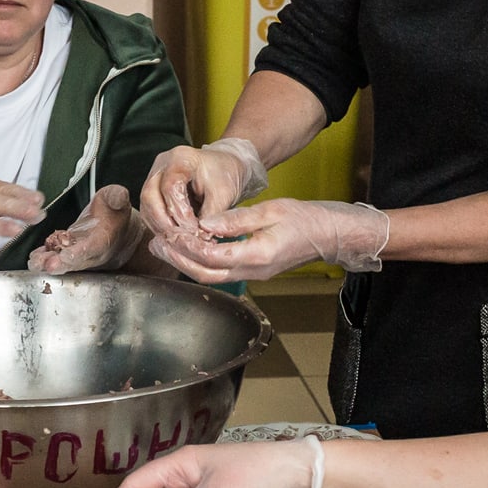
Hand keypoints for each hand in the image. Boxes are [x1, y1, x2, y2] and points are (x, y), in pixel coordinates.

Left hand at [30, 184, 147, 274]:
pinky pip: (56, 257)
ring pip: (65, 263)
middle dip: (61, 264)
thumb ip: (117, 197)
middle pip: (76, 262)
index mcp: (105, 240)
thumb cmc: (116, 214)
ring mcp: (80, 255)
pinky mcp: (69, 253)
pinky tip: (34, 258)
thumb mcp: (117, 200)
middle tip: (47, 265)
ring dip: (49, 264)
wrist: (120, 230)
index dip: (80, 252)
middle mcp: (92, 253)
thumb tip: (119, 196)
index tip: (67, 255)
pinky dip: (45, 258)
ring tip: (36, 263)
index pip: (92, 248)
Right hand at [138, 137, 267, 242]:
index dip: (180, 213)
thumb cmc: (226, 176)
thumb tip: (199, 239)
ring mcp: (154, 178)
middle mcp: (161, 166)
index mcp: (180, 158)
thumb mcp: (224, 194)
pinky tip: (176, 239)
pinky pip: (149, 214)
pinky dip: (161, 229)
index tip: (195, 231)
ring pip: (146, 208)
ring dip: (161, 229)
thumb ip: (210, 215)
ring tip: (181, 243)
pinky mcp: (153, 193)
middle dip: (166, 224)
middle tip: (184, 242)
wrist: (224, 168)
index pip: (170, 187)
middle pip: (150, 197)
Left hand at [153, 195, 388, 284]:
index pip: (212, 255)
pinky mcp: (254, 270)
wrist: (330, 235)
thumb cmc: (305, 218)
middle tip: (157, 243)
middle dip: (179, 259)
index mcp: (257, 255)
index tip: (169, 232)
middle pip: (206, 273)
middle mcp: (253, 270)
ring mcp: (254, 274)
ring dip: (186, 263)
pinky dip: (201, 262)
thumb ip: (237, 219)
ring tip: (166, 247)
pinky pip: (222, 272)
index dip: (187, 245)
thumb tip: (205, 223)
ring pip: (212, 276)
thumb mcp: (271, 210)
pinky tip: (190, 249)